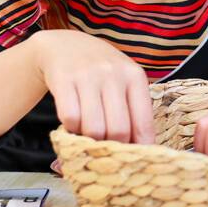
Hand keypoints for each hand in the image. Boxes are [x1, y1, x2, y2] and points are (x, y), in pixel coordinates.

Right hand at [28, 30, 153, 143]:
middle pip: (118, 131)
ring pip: (94, 129)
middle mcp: (113, 73)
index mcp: (135, 76)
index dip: (140, 149)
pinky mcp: (64, 79)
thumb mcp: (123, 81)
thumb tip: (140, 152)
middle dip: (112, 146)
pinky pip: (70, 118)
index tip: (134, 161)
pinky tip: (72, 122)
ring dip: (89, 139)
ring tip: (87, 134)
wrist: (64, 45)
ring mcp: (88, 75)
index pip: (143, 124)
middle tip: (105, 148)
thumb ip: (133, 111)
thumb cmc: (100, 72)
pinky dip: (70, 128)